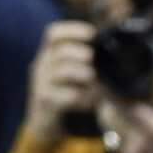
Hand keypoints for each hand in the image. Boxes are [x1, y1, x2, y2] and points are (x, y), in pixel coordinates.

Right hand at [22, 20, 97, 142]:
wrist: (44, 122)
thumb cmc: (64, 93)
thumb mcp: (69, 72)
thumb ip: (83, 60)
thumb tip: (111, 49)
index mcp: (49, 54)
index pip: (54, 34)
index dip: (72, 30)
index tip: (92, 33)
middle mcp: (42, 65)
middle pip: (59, 51)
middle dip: (78, 52)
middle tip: (91, 57)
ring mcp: (41, 83)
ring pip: (61, 72)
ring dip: (81, 73)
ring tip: (93, 78)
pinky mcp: (45, 100)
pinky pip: (65, 95)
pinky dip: (82, 97)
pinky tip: (91, 101)